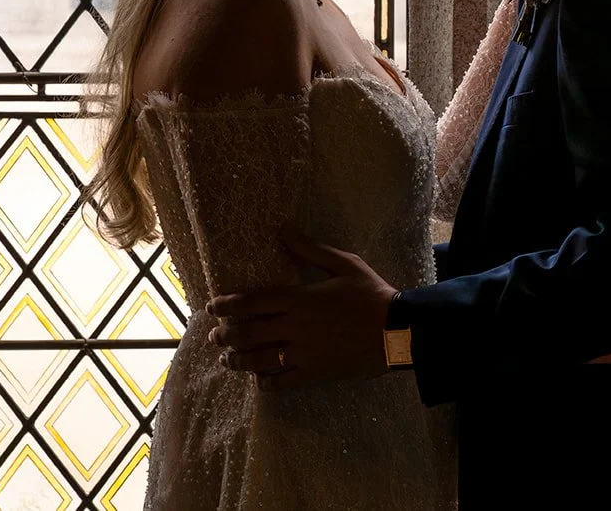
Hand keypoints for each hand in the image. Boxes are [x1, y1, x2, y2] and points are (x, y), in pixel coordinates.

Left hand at [206, 229, 396, 389]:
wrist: (398, 331)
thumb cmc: (371, 294)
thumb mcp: (344, 264)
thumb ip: (310, 249)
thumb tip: (283, 229)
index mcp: (299, 299)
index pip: (251, 302)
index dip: (227, 305)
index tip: (212, 307)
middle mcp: (294, 327)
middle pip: (247, 333)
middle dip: (225, 335)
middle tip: (215, 335)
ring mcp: (302, 354)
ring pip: (258, 360)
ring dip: (237, 360)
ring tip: (227, 359)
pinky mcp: (314, 374)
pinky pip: (281, 382)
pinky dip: (265, 381)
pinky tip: (259, 379)